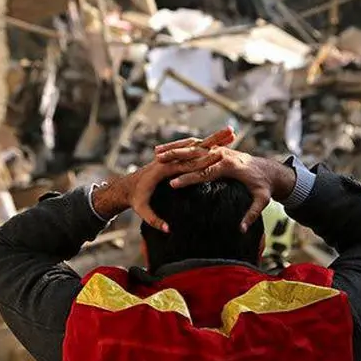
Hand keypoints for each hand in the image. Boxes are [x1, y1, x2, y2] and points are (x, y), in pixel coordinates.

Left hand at [92, 127, 236, 231]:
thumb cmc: (135, 198)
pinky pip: (193, 148)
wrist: (126, 187)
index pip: (186, 162)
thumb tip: (168, 229)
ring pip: (196, 144)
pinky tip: (222, 140)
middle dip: (214, 140)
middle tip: (232, 132)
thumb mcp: (142, 210)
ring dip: (215, 138)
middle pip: (196, 146)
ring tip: (233, 131)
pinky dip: (208, 143)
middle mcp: (170, 158)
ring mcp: (173, 156)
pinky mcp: (175, 158)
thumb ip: (154, 220)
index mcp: (162, 169)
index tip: (221, 155)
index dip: (203, 159)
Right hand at [154, 143, 295, 232]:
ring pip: (193, 147)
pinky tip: (167, 149)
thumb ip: (251, 214)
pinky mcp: (219, 150)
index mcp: (231, 166)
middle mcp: (224, 154)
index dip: (188, 179)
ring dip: (175, 149)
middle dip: (175, 159)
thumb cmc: (265, 187)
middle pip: (195, 156)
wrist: (272, 171)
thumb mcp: (262, 200)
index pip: (205, 172)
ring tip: (156, 154)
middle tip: (157, 164)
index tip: (172, 185)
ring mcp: (221, 150)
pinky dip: (182, 146)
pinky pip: (197, 146)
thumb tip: (241, 229)